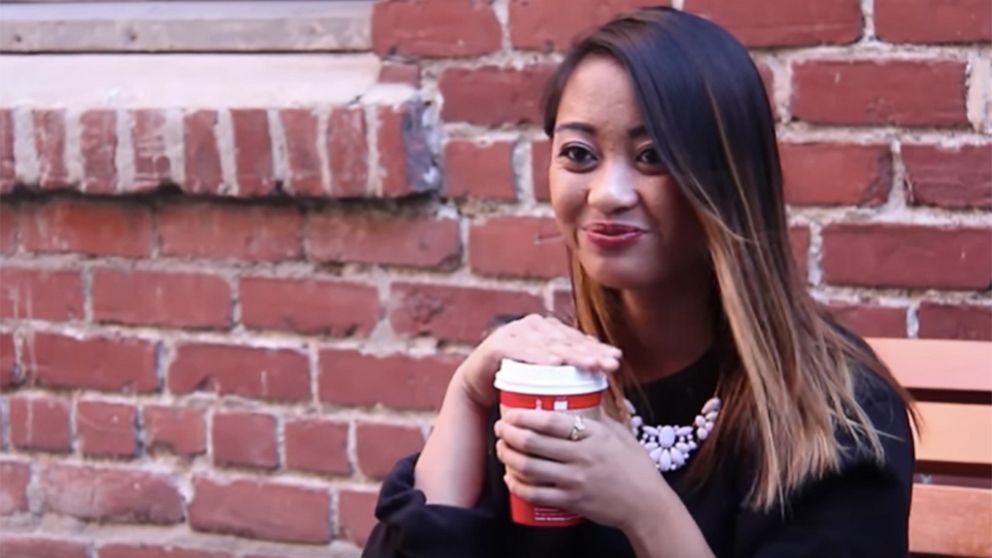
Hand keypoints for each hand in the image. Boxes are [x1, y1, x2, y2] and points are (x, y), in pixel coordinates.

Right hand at [455, 314, 621, 408]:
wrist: (478, 384)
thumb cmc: (516, 379)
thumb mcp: (546, 374)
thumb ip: (569, 365)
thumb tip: (602, 360)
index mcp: (547, 330)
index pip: (577, 339)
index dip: (597, 349)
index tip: (617, 361)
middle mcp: (532, 326)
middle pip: (566, 341)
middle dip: (589, 353)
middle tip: (609, 365)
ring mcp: (514, 332)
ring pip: (547, 345)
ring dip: (570, 355)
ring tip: (589, 365)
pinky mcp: (497, 345)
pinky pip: (520, 351)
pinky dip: (536, 357)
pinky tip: (553, 363)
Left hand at [494, 407, 668, 530]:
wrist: (647, 505)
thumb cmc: (635, 466)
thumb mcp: (619, 432)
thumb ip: (596, 416)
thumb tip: (579, 395)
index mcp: (593, 435)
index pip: (551, 421)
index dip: (525, 416)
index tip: (511, 412)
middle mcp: (582, 457)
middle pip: (533, 443)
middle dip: (509, 434)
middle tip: (501, 428)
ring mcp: (575, 481)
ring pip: (529, 468)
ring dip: (508, 457)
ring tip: (501, 449)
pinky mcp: (571, 502)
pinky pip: (535, 494)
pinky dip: (517, 485)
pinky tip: (510, 477)